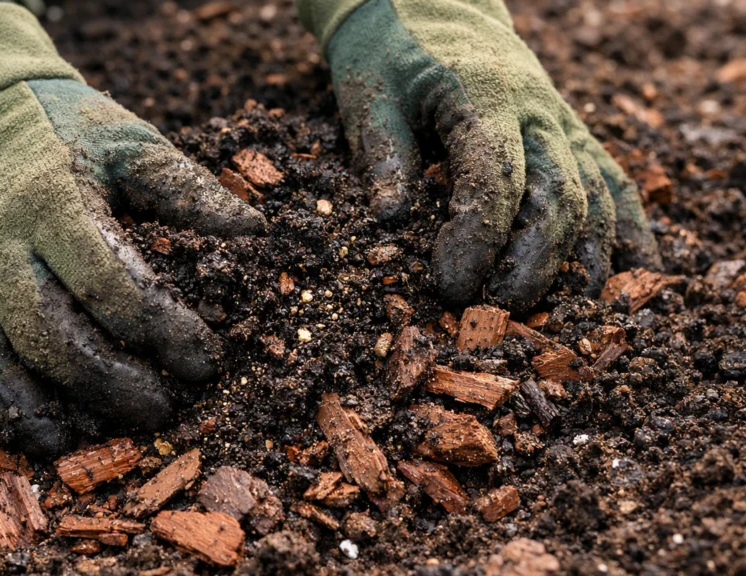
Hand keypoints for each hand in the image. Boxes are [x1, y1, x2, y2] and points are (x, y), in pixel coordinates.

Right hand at [0, 4, 264, 454]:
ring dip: (25, 412)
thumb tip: (254, 231)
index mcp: (52, 200)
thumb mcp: (126, 140)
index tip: (203, 364)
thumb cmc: (59, 126)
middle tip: (154, 412)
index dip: (164, 332)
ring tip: (69, 442)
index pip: (111, 284)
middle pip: (46, 334)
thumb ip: (185, 187)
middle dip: (105, 385)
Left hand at [299, 0, 660, 309]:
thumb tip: (389, 220)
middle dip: (533, 263)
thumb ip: (383, 155)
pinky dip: (627, 226)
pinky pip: (614, 181)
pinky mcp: (573, 135)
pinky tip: (632, 269)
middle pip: (557, 195)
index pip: (495, 176)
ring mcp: (563, 123)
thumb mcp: (371, 98)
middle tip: (498, 312)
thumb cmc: (395, 57)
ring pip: (594, 195)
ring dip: (583, 259)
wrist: (437, 9)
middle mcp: (538, 111)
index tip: (451, 287)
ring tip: (563, 316)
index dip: (478, 238)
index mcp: (484, 96)